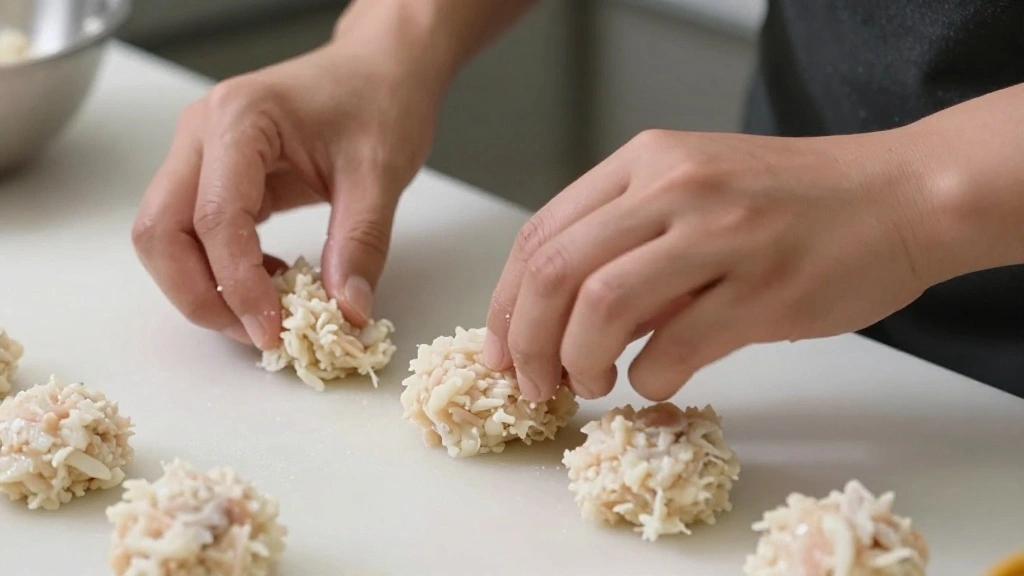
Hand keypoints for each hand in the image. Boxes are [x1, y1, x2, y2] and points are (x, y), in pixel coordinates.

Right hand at [131, 37, 438, 348]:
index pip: (214, 218)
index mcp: (238, 120)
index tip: (274, 331)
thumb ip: (360, 244)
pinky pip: (195, 234)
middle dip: (201, 296)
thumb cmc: (379, 101)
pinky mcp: (214, 175)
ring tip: (267, 314)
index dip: (238, 285)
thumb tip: (347, 312)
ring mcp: (201, 154)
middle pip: (161, 232)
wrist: (380, 69)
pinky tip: (271, 281)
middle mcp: (202, 133)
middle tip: (258, 334)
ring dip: (205, 288)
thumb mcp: (380, 174)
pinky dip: (223, 271)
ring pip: (166, 238)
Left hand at [483, 128, 936, 401]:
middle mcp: (676, 187)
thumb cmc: (794, 200)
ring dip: (579, 360)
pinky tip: (653, 380)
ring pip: (602, 305)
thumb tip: (567, 319)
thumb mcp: (696, 192)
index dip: (507, 301)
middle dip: (527, 340)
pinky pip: (675, 347)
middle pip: (558, 271)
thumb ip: (629, 245)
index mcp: (647, 161)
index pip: (543, 233)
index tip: (502, 348)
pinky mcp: (765, 290)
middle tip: (533, 383)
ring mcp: (721, 235)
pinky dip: (648, 377)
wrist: (900, 196)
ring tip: (590, 382)